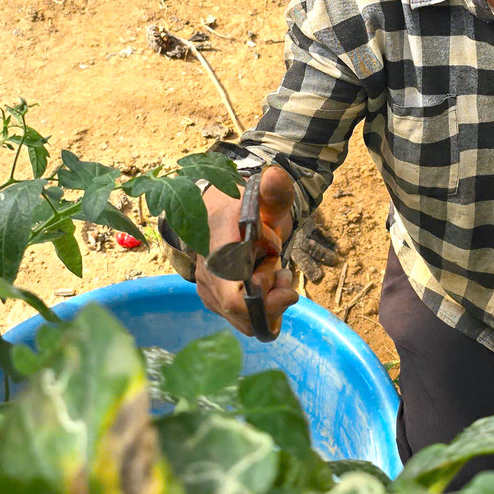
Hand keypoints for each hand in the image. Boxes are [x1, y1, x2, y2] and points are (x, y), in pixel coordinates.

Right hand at [195, 165, 298, 337]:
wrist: (222, 214)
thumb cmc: (248, 209)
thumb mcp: (267, 200)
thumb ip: (275, 192)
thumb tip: (274, 175)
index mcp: (219, 241)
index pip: (230, 286)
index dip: (260, 298)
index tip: (287, 283)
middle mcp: (207, 268)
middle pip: (238, 308)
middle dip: (271, 301)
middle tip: (285, 277)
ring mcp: (206, 285)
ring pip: (240, 317)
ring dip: (267, 305)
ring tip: (277, 276)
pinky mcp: (211, 298)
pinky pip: (238, 317)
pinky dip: (259, 309)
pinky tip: (267, 285)